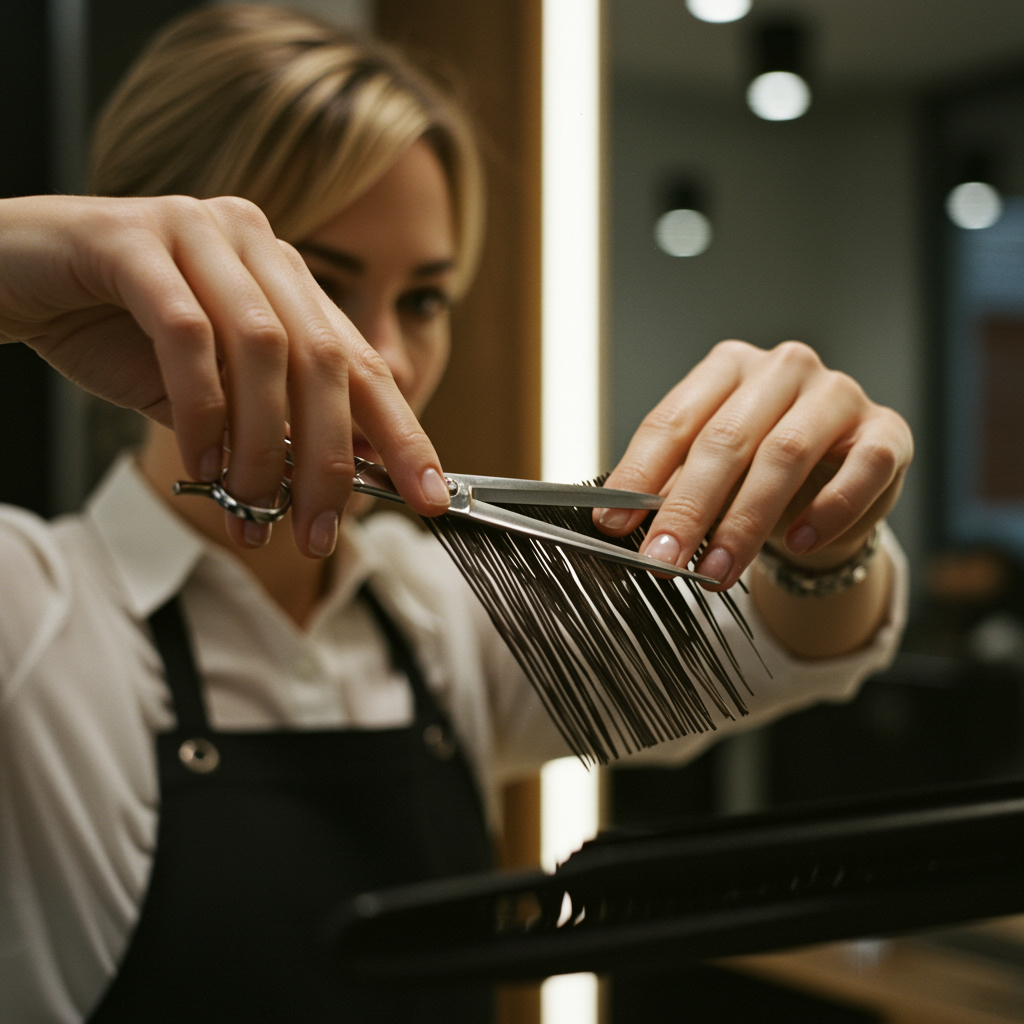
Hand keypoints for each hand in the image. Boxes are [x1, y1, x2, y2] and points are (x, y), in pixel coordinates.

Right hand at [0, 194, 450, 554]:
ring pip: (265, 350)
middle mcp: (256, 246)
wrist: (8, 276)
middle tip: (318, 531)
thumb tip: (337, 487)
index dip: (402, 434)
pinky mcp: (132, 241)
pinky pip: (187, 336)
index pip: (364, 363)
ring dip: (265, 447)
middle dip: (331, 460)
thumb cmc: (116, 334)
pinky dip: (202, 412)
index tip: (430, 497)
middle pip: (326, 361)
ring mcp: (197, 232)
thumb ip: (271, 425)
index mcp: (287, 279)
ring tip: (252, 510)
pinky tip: (200, 465)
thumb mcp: (212, 393)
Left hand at [595, 340, 912, 590]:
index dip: (639, 474)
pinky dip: (828, 511)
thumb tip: (618, 521)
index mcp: (727, 368)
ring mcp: (837, 394)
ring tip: (718, 570)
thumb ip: (669, 486)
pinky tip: (798, 543)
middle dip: (688, 508)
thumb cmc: (760, 471)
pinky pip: (861, 469)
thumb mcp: (709, 472)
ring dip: (746, 521)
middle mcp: (782, 369)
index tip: (613, 523)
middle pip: (725, 440)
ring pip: (785, 455)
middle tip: (662, 559)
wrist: (836, 484)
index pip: (673, 420)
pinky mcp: (886, 431)